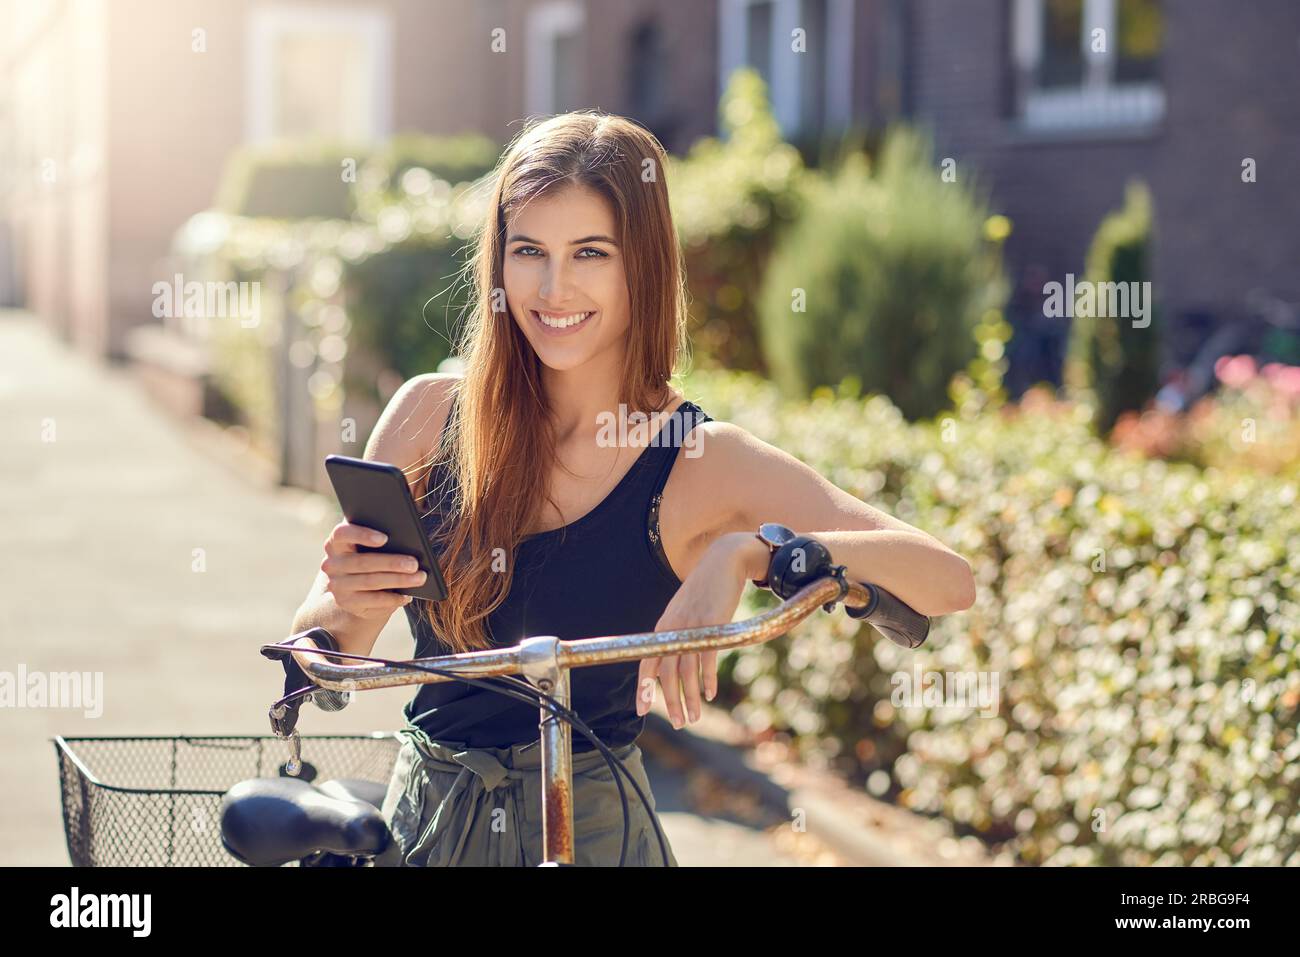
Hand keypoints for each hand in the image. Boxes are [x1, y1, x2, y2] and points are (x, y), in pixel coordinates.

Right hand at [320, 521, 426, 619]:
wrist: (355, 589)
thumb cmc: (369, 557)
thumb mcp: (369, 546)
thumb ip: (379, 536)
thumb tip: (406, 537)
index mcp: (336, 542)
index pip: (342, 533)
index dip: (362, 535)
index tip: (385, 538)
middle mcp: (332, 563)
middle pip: (363, 562)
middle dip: (391, 562)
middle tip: (414, 564)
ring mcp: (337, 585)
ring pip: (370, 581)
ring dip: (398, 580)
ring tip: (419, 578)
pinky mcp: (346, 602)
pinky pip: (372, 600)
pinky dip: (392, 598)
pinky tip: (407, 596)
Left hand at [636, 532, 766, 727]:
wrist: (724, 563)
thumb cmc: (705, 591)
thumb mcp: (685, 613)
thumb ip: (678, 635)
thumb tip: (675, 660)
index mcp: (663, 628)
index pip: (647, 662)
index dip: (644, 687)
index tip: (641, 710)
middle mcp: (673, 630)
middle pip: (667, 674)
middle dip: (671, 701)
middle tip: (678, 723)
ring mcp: (692, 628)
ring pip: (687, 671)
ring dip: (690, 698)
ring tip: (694, 717)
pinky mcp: (712, 626)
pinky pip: (707, 659)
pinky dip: (707, 680)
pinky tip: (709, 694)